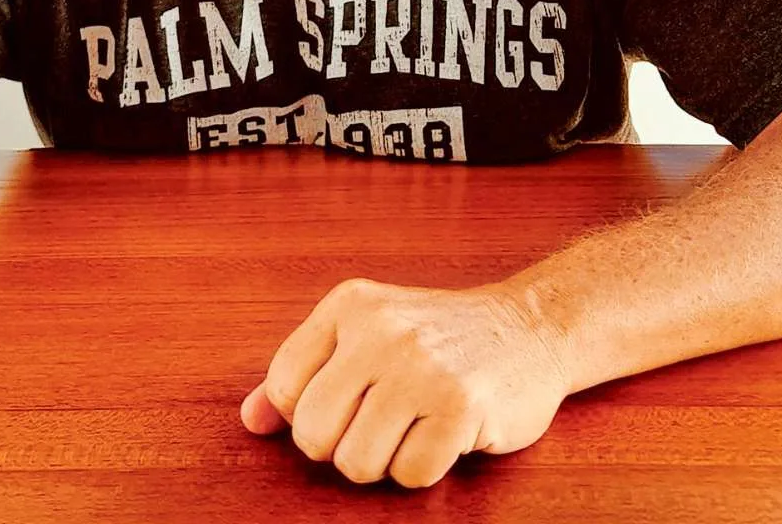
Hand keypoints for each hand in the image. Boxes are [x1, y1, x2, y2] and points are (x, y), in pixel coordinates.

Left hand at [239, 277, 571, 487]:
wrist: (531, 327)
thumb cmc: (439, 338)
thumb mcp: (365, 334)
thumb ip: (305, 374)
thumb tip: (250, 421)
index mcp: (349, 306)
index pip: (283, 387)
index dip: (309, 414)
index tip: (348, 403)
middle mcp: (380, 331)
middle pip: (314, 434)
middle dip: (342, 447)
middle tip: (380, 425)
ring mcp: (421, 367)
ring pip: (357, 462)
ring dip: (386, 461)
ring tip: (414, 425)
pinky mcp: (460, 406)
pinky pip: (410, 474)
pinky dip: (425, 468)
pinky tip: (445, 433)